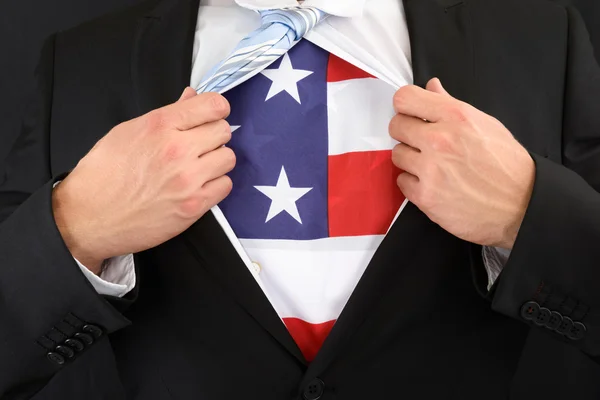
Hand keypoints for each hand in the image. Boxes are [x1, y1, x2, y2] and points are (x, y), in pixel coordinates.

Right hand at [52, 87, 234, 273]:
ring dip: (216, 161)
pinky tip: (198, 186)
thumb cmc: (103, 174)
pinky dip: (215, 185)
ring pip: (228, 158)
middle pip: (224, 131)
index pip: (214, 105)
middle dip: (213, 136)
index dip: (216, 109)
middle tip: (199, 145)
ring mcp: (188, 179)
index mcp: (160, 125)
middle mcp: (177, 149)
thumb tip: (192, 97)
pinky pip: (225, 185)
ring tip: (197, 167)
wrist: (89, 217)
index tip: (211, 116)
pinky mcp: (194, 205)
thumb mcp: (128, 131)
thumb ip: (167, 114)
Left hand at [389, 78, 534, 248]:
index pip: (405, 98)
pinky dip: (413, 183)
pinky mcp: (425, 196)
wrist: (523, 205)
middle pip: (396, 125)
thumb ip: (451, 105)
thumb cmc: (508, 166)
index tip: (410, 113)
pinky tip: (433, 183)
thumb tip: (432, 87)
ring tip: (432, 165)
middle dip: (406, 132)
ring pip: (397, 154)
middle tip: (421, 141)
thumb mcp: (486, 124)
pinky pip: (401, 181)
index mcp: (456, 116)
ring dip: (410, 159)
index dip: (406, 106)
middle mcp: (440, 140)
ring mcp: (431, 169)